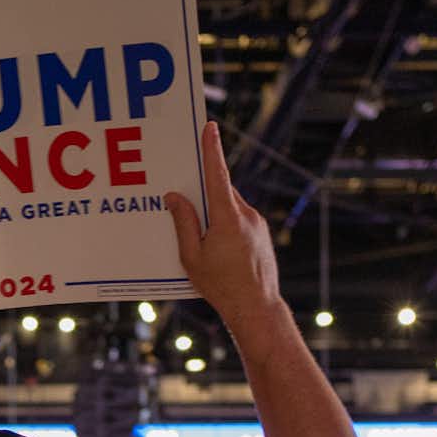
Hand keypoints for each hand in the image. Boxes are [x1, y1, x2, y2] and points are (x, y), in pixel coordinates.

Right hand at [164, 123, 284, 332]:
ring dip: (214, 210)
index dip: (212, 150)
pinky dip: (225, 222)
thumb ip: (183, 223)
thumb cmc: (221, 286)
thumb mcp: (192, 257)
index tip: (210, 128)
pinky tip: (215, 245)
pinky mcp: (261, 234)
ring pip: (231, 205)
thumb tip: (175, 197)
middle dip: (203, 190)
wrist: (257, 308)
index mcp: (227, 218)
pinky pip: (239, 218)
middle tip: (183, 194)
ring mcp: (257, 224)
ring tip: (200, 233)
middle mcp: (246, 215)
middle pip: (221, 190)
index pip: (217, 175)